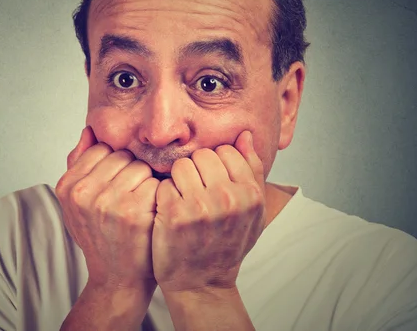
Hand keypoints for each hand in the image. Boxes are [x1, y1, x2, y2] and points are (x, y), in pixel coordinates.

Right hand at [54, 126, 159, 289]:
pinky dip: (159, 195)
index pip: (101, 148)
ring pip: (141, 167)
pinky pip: (155, 183)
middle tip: (132, 196)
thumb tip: (89, 129)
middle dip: (132, 172)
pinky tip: (153, 213)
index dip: (115, 165)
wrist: (117, 279)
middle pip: (123, 155)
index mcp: (67, 187)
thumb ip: (79, 164)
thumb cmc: (101, 236)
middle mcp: (83, 192)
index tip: (118, 185)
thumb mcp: (78, 203)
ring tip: (142, 205)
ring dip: (147, 183)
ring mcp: (107, 202)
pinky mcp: (133, 212)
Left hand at [151, 130, 265, 292]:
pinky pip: (164, 183)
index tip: (212, 183)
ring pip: (182, 165)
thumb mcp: (252, 211)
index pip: (227, 150)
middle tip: (195, 192)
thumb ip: (252, 170)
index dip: (216, 165)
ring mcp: (201, 206)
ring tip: (182, 200)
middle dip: (196, 170)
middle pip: (203, 155)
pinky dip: (164, 195)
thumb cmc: (227, 244)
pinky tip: (169, 212)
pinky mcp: (174, 214)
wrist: (202, 283)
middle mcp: (229, 198)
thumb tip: (245, 134)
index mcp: (251, 194)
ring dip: (178, 180)